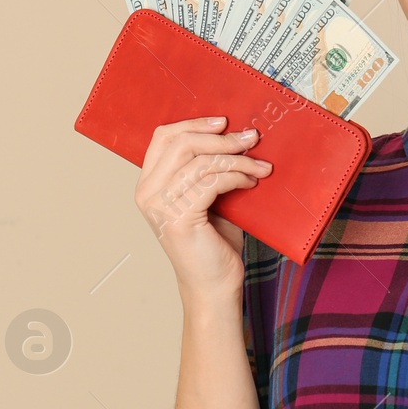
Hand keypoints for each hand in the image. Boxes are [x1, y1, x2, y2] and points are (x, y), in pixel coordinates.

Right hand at [134, 115, 272, 300]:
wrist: (213, 286)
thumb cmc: (212, 243)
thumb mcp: (206, 197)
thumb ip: (207, 170)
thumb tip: (235, 135)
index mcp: (149, 184)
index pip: (162, 137)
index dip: (194, 123)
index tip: (224, 121)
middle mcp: (148, 193)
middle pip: (181, 143)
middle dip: (221, 138)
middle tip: (251, 138)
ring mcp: (161, 206)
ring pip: (201, 161)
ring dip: (237, 158)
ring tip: (259, 164)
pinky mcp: (180, 218)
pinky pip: (212, 181)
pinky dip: (237, 176)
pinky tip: (251, 181)